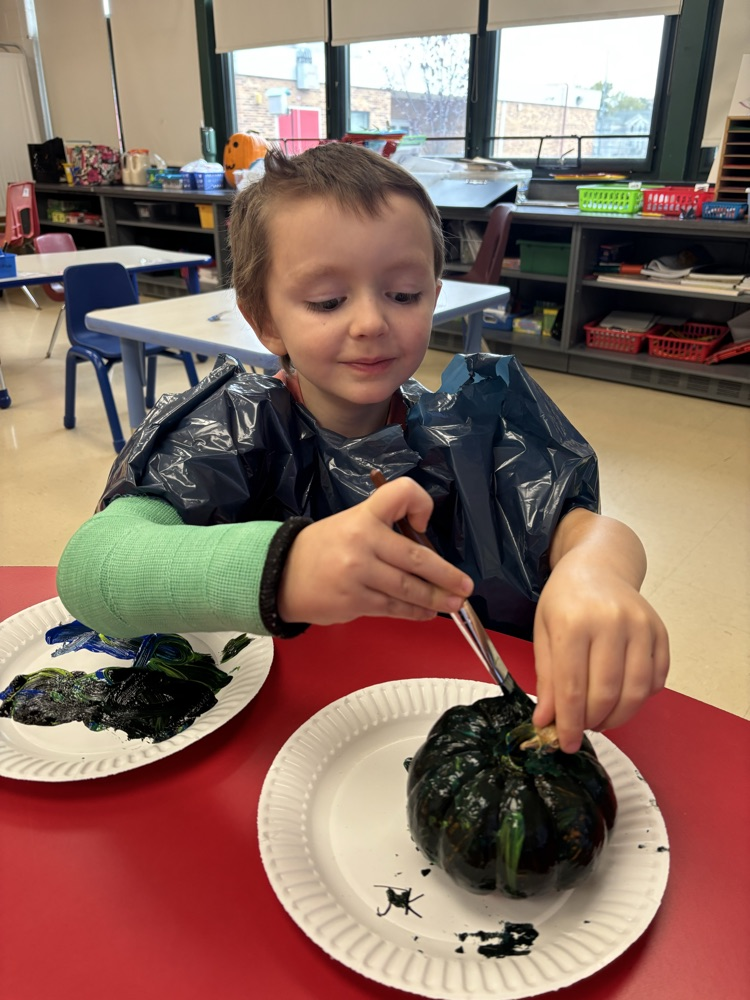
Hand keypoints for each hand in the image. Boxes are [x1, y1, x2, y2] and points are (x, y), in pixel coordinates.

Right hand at [277, 477, 473, 625]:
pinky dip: (414, 611)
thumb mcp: (351, 522)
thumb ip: (386, 530)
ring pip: (408, 589)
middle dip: (446, 575)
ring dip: (435, 599)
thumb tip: (428, 554)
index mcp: (363, 515)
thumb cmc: (325, 547)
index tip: (424, 524)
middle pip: (416, 558)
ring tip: (453, 603)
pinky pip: (393, 607)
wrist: (282, 574)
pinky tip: (426, 613)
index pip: (401, 494)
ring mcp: (358, 574)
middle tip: (465, 586)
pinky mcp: (354, 601)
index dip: (421, 505)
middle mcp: (362, 541)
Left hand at [532, 512, 669, 752]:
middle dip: (592, 721)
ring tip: (601, 719)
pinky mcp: (660, 632)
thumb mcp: (544, 632)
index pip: (573, 688)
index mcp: (574, 623)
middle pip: (606, 693)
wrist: (599, 565)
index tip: (565, 744)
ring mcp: (641, 626)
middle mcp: (611, 623)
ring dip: (618, 716)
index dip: (569, 723)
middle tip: (582, 728)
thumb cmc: (565, 599)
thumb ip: (547, 678)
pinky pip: (656, 679)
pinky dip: (641, 698)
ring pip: (636, 692)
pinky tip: (623, 697)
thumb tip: (547, 721)